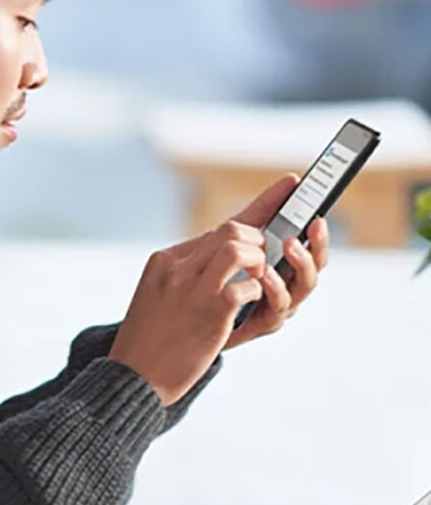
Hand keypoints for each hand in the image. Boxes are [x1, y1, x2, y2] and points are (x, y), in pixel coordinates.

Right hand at [110, 220, 266, 406]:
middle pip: (229, 230)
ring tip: (258, 276)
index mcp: (163, 262)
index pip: (211, 233)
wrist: (134, 377)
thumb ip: (180, 275)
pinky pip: (247, 286)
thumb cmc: (147, 341)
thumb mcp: (154, 295)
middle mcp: (178, 270)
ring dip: (258, 260)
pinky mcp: (212, 312)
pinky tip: (249, 302)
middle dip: (255, 239)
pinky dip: (256, 291)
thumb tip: (215, 260)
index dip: (240, 234)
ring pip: (238, 249)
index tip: (254, 238)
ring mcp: (194, 289)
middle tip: (260, 259)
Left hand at [223, 174, 329, 349]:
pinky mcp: (258, 324)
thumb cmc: (214, 277)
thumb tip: (291, 180)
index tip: (320, 215)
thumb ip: (262, 212)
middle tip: (312, 225)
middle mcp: (285, 286)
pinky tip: (265, 274)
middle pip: (314, 268)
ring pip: (302, 289)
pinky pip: (276, 310)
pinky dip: (274, 290)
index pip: (310, 248)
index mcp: (284, 265)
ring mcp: (275, 306)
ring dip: (300, 264)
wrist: (185, 321)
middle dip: (317, 246)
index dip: (319, 233)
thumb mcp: (236, 239)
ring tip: (289, 245)